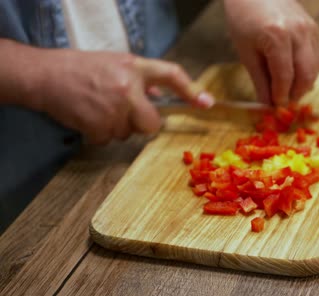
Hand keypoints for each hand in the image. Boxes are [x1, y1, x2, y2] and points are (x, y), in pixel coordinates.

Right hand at [33, 50, 213, 143]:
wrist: (44, 76)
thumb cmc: (80, 68)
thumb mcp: (114, 64)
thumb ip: (139, 80)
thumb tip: (157, 96)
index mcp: (134, 68)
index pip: (170, 75)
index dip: (191, 90)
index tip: (206, 103)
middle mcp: (128, 88)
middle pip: (152, 124)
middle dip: (140, 123)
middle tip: (121, 111)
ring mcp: (114, 109)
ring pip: (128, 134)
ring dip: (116, 127)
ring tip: (97, 108)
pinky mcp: (99, 126)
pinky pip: (108, 140)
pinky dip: (99, 133)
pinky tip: (88, 117)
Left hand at [224, 0, 318, 105]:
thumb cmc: (243, 17)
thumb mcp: (246, 51)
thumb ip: (259, 79)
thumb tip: (267, 104)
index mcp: (277, 36)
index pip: (285, 77)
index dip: (281, 95)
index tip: (275, 106)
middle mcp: (299, 32)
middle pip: (306, 74)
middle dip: (296, 93)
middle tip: (285, 102)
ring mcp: (309, 28)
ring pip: (314, 67)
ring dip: (303, 84)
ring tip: (288, 91)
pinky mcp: (313, 28)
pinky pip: (314, 56)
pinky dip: (305, 69)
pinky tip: (293, 75)